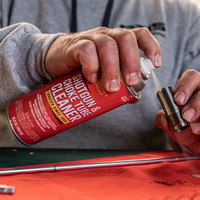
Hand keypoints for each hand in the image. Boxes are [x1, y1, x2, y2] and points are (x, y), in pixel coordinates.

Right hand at [45, 27, 160, 91]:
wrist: (57, 60)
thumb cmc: (85, 67)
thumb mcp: (105, 74)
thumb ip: (119, 83)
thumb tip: (133, 97)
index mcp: (118, 41)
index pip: (139, 35)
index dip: (151, 47)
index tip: (155, 64)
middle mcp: (107, 36)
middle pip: (126, 39)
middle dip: (131, 62)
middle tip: (130, 82)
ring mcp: (91, 39)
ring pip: (107, 45)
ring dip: (112, 68)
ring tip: (111, 87)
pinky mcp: (75, 46)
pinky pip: (86, 50)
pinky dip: (92, 66)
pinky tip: (92, 78)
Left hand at [155, 70, 199, 153]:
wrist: (196, 143)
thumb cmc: (184, 128)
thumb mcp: (171, 123)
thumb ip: (163, 118)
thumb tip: (163, 119)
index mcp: (191, 87)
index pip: (190, 77)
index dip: (184, 86)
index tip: (178, 100)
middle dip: (195, 102)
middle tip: (186, 116)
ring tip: (194, 128)